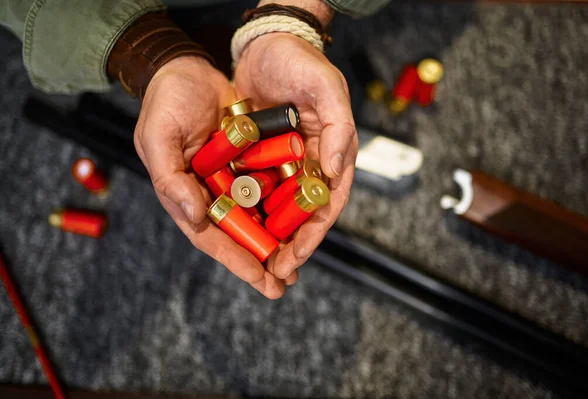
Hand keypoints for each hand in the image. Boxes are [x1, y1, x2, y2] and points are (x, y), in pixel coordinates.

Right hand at [134, 56, 294, 298]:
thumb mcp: (158, 137)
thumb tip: (196, 218)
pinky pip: (267, 187)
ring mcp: (230, 179)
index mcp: (185, 196)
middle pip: (238, 235)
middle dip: (260, 261)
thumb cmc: (165, 103)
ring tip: (297, 262)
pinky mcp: (248, 162)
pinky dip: (282, 205)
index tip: (261, 280)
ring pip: (256, 216)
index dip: (236, 261)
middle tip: (284, 285)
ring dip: (275, 240)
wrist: (185, 69)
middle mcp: (209, 194)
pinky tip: (302, 220)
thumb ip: (170, 178)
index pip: (211, 237)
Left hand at [234, 33, 357, 279]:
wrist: (268, 43)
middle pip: (300, 216)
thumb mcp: (327, 88)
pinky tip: (235, 231)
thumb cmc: (302, 63)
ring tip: (254, 265)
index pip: (325, 205)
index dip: (312, 235)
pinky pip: (253, 189)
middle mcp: (309, 165)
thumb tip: (336, 172)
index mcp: (332, 155)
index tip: (294, 258)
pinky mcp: (258, 157)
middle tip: (272, 275)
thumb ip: (340, 128)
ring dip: (267, 238)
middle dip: (288, 247)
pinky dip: (248, 211)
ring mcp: (283, 163)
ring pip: (276, 209)